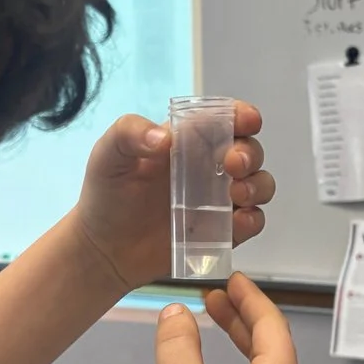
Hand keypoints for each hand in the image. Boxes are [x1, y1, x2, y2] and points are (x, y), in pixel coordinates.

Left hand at [75, 105, 270, 288]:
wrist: (103, 248)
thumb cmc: (106, 195)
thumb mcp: (108, 154)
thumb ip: (130, 134)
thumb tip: (165, 139)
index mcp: (189, 139)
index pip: (225, 119)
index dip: (243, 115)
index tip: (247, 121)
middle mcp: (210, 166)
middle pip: (250, 150)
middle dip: (250, 153)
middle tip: (233, 165)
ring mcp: (218, 200)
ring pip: (259, 185)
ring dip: (257, 185)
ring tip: (236, 194)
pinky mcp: (220, 232)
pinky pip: (251, 223)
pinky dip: (252, 220)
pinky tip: (237, 221)